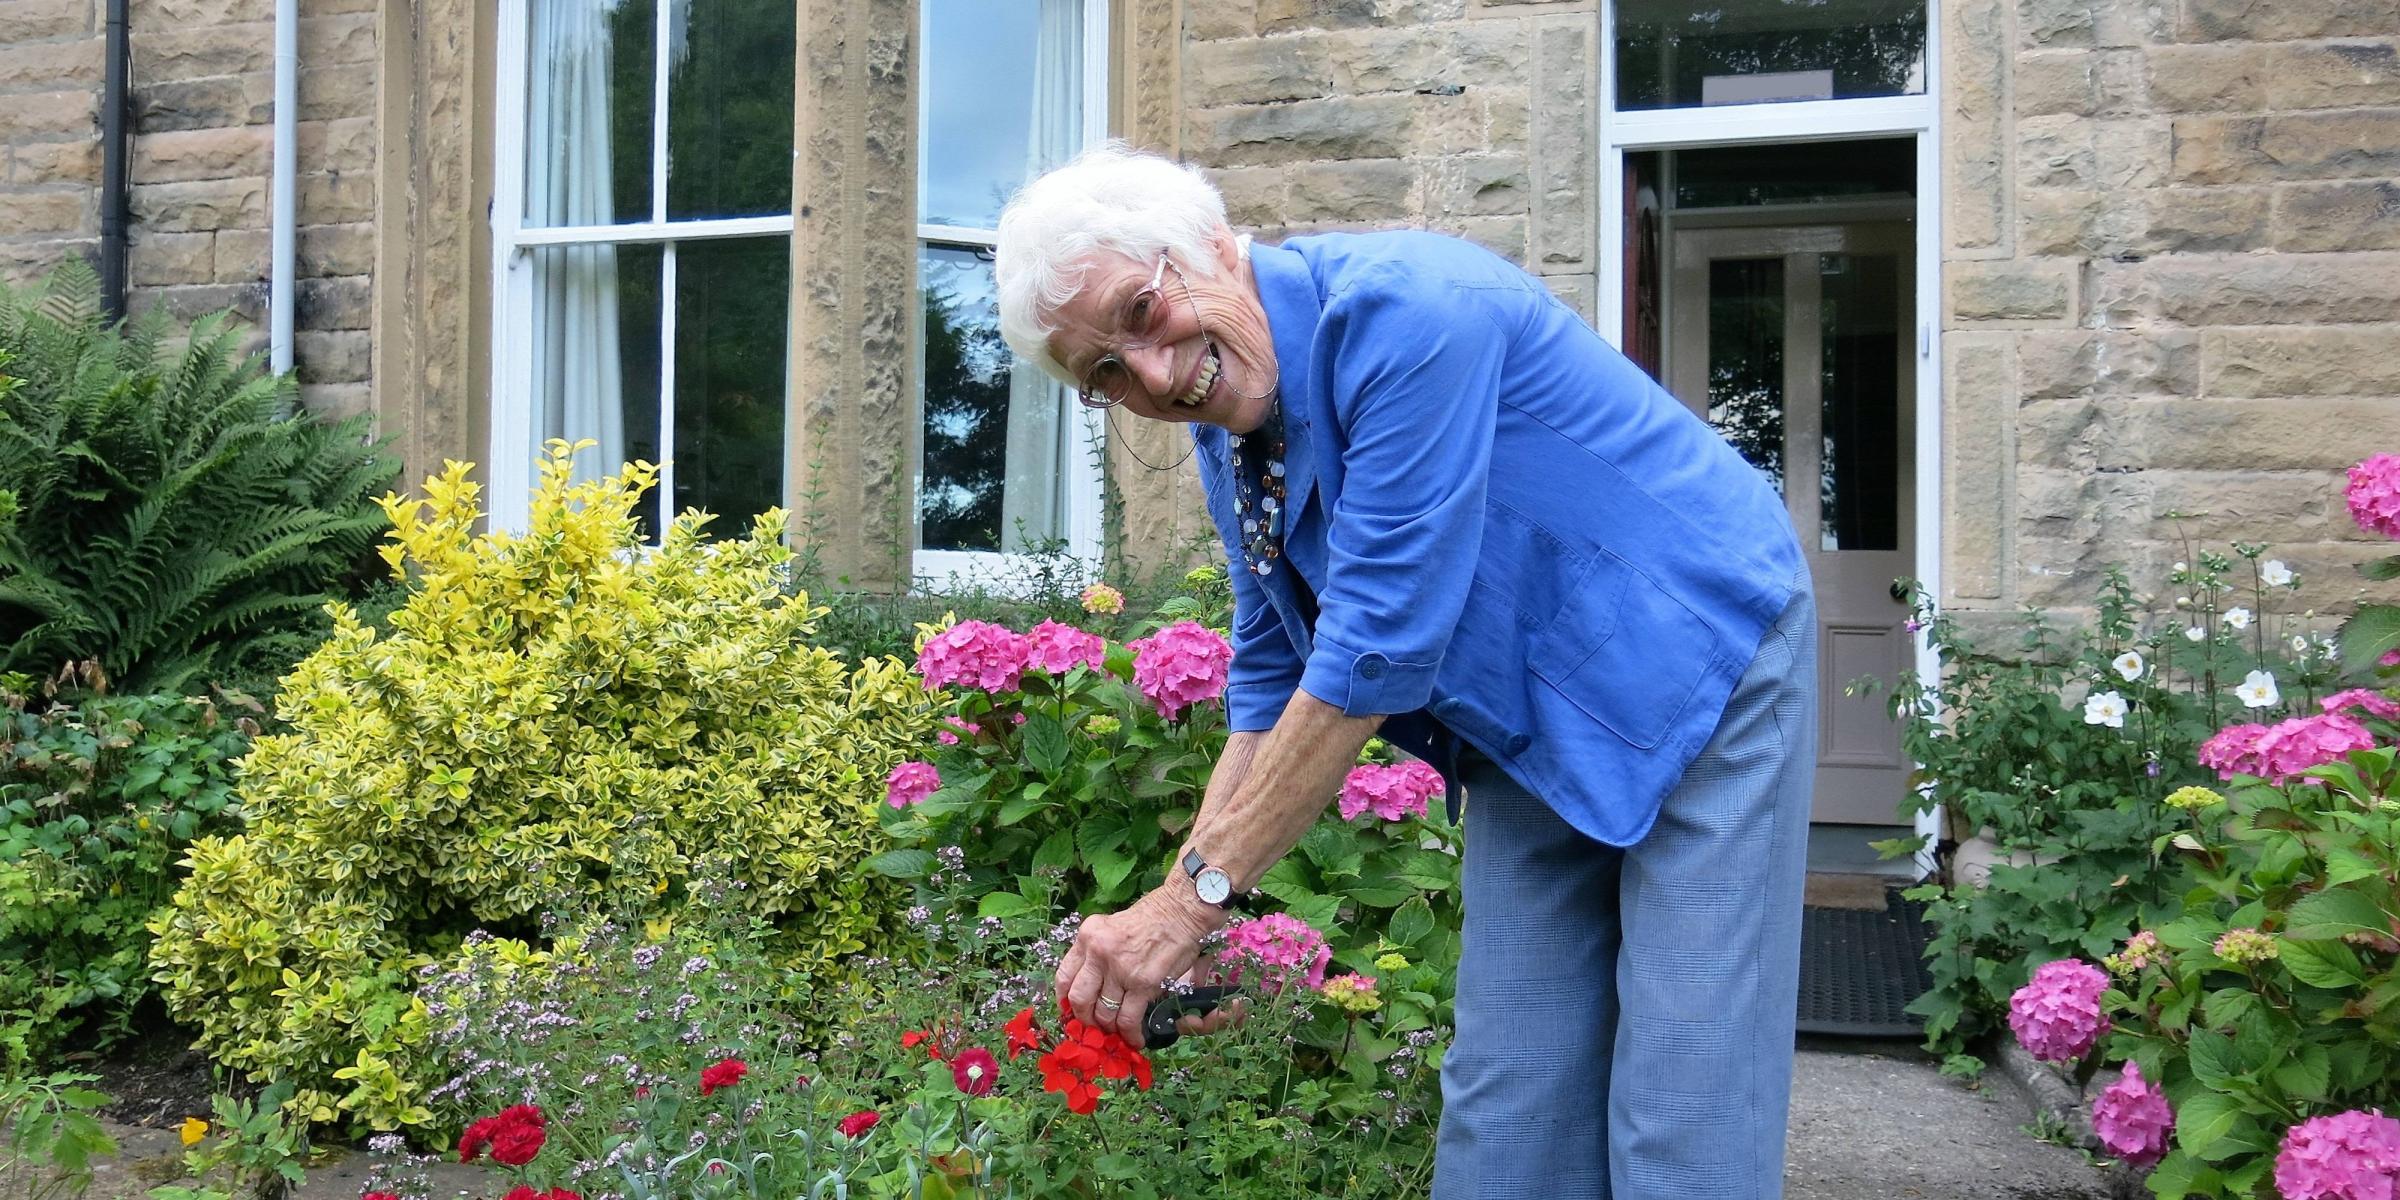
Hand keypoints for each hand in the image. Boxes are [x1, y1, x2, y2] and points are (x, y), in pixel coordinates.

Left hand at [1056, 885, 1224, 1047]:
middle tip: (1095, 1027)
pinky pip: (1128, 1018)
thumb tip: (1091, 987)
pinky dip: (1130, 1034)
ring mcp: (1120, 969)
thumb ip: (1097, 953)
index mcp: (1088, 936)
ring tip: (1118, 1032)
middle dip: (1086, 1020)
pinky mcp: (1142, 983)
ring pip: (1104, 1013)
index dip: (1064, 1001)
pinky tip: (1135, 1039)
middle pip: (1079, 999)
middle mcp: (1099, 952)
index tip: (1071, 1011)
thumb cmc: (1151, 918)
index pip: (1064, 976)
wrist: (1181, 912)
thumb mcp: (1112, 927)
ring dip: (1110, 1028)